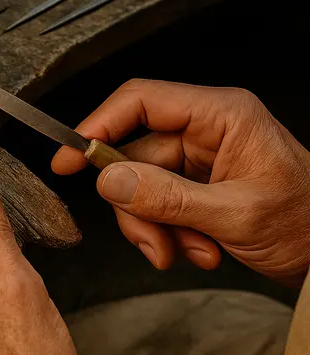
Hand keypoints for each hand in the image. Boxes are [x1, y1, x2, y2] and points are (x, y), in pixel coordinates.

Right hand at [51, 79, 309, 285]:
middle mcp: (205, 131)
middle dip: (137, 205)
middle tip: (152, 242)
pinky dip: (168, 234)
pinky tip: (200, 250)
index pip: (141, 102)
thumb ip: (167, 197)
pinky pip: (156, 205)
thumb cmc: (309, 224)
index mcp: (221, 115)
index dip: (98, 126)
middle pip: (133, 155)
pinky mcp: (194, 185)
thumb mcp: (235, 214)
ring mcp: (198, 160)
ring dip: (155, 227)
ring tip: (188, 252)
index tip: (69, 157)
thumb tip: (108, 179)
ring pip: (140, 187)